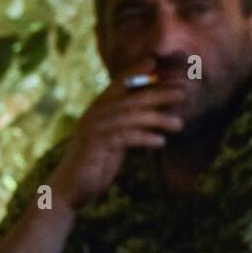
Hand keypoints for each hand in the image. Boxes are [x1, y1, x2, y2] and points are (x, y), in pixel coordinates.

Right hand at [45, 74, 184, 210]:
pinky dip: (145, 138)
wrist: (68, 189)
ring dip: (158, 119)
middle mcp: (94, 114)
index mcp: (97, 110)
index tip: (156, 63)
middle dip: (159, 93)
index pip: (118, 84)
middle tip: (183, 92)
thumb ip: (125, 126)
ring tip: (180, 124)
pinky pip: (126, 137)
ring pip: (131, 117)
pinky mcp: (96, 146)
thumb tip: (150, 117)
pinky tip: (161, 142)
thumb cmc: (93, 166)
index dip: (136, 71)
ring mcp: (94, 129)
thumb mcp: (110, 141)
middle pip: (131, 99)